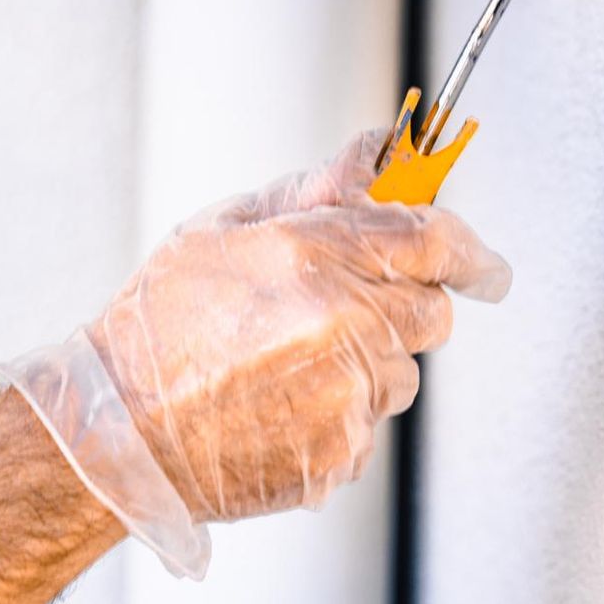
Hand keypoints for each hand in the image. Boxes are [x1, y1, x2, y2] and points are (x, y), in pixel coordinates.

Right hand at [0, 131, 510, 577]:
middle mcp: (341, 323)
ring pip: (401, 374)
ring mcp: (346, 394)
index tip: (484, 264)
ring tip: (286, 365)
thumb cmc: (159, 326)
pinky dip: (337, 415)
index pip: (433, 239)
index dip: (469, 249)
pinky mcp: (342, 452)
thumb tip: (378, 151)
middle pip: (431, 313)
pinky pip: (369, 426)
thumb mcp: (226, 228)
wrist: (119, 429)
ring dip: (366, 365)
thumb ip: (315, 190)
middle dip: (401, 307)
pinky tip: (277, 406)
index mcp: (314, 255)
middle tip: (338, 311)